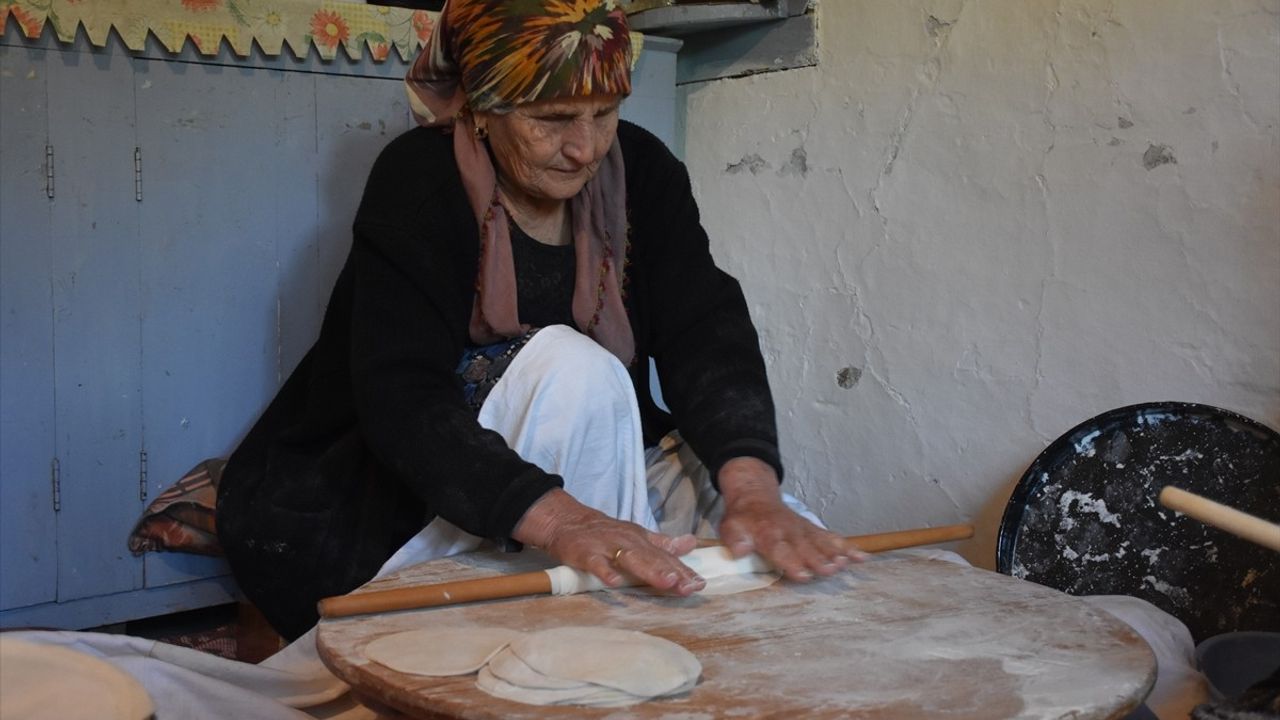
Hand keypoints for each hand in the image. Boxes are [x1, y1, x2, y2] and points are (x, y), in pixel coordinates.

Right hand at [512, 489, 704, 594]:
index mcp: (641, 539)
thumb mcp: (637, 535)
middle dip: (672, 572)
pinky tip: (615, 583)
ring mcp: (607, 546)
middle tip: (689, 586)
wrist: (568, 522)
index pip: (666, 557)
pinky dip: (606, 572)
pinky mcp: (586, 553)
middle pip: (653, 558)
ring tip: (667, 582)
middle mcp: (628, 541)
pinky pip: (596, 563)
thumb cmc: (606, 533)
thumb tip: (691, 543)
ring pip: (631, 559)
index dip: (683, 570)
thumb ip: (663, 543)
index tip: (700, 584)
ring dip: (649, 570)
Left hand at [717, 457, 867, 580]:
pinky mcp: (813, 530)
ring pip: (821, 542)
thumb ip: (735, 539)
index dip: (791, 562)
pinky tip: (862, 557)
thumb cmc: (743, 519)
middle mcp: (789, 532)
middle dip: (818, 559)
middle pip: (805, 547)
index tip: (803, 574)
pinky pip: (831, 538)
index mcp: (768, 534)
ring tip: (846, 563)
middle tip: (830, 570)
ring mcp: (803, 530)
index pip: (780, 549)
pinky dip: (847, 547)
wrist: (756, 496)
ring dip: (835, 553)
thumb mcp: (730, 527)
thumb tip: (740, 550)